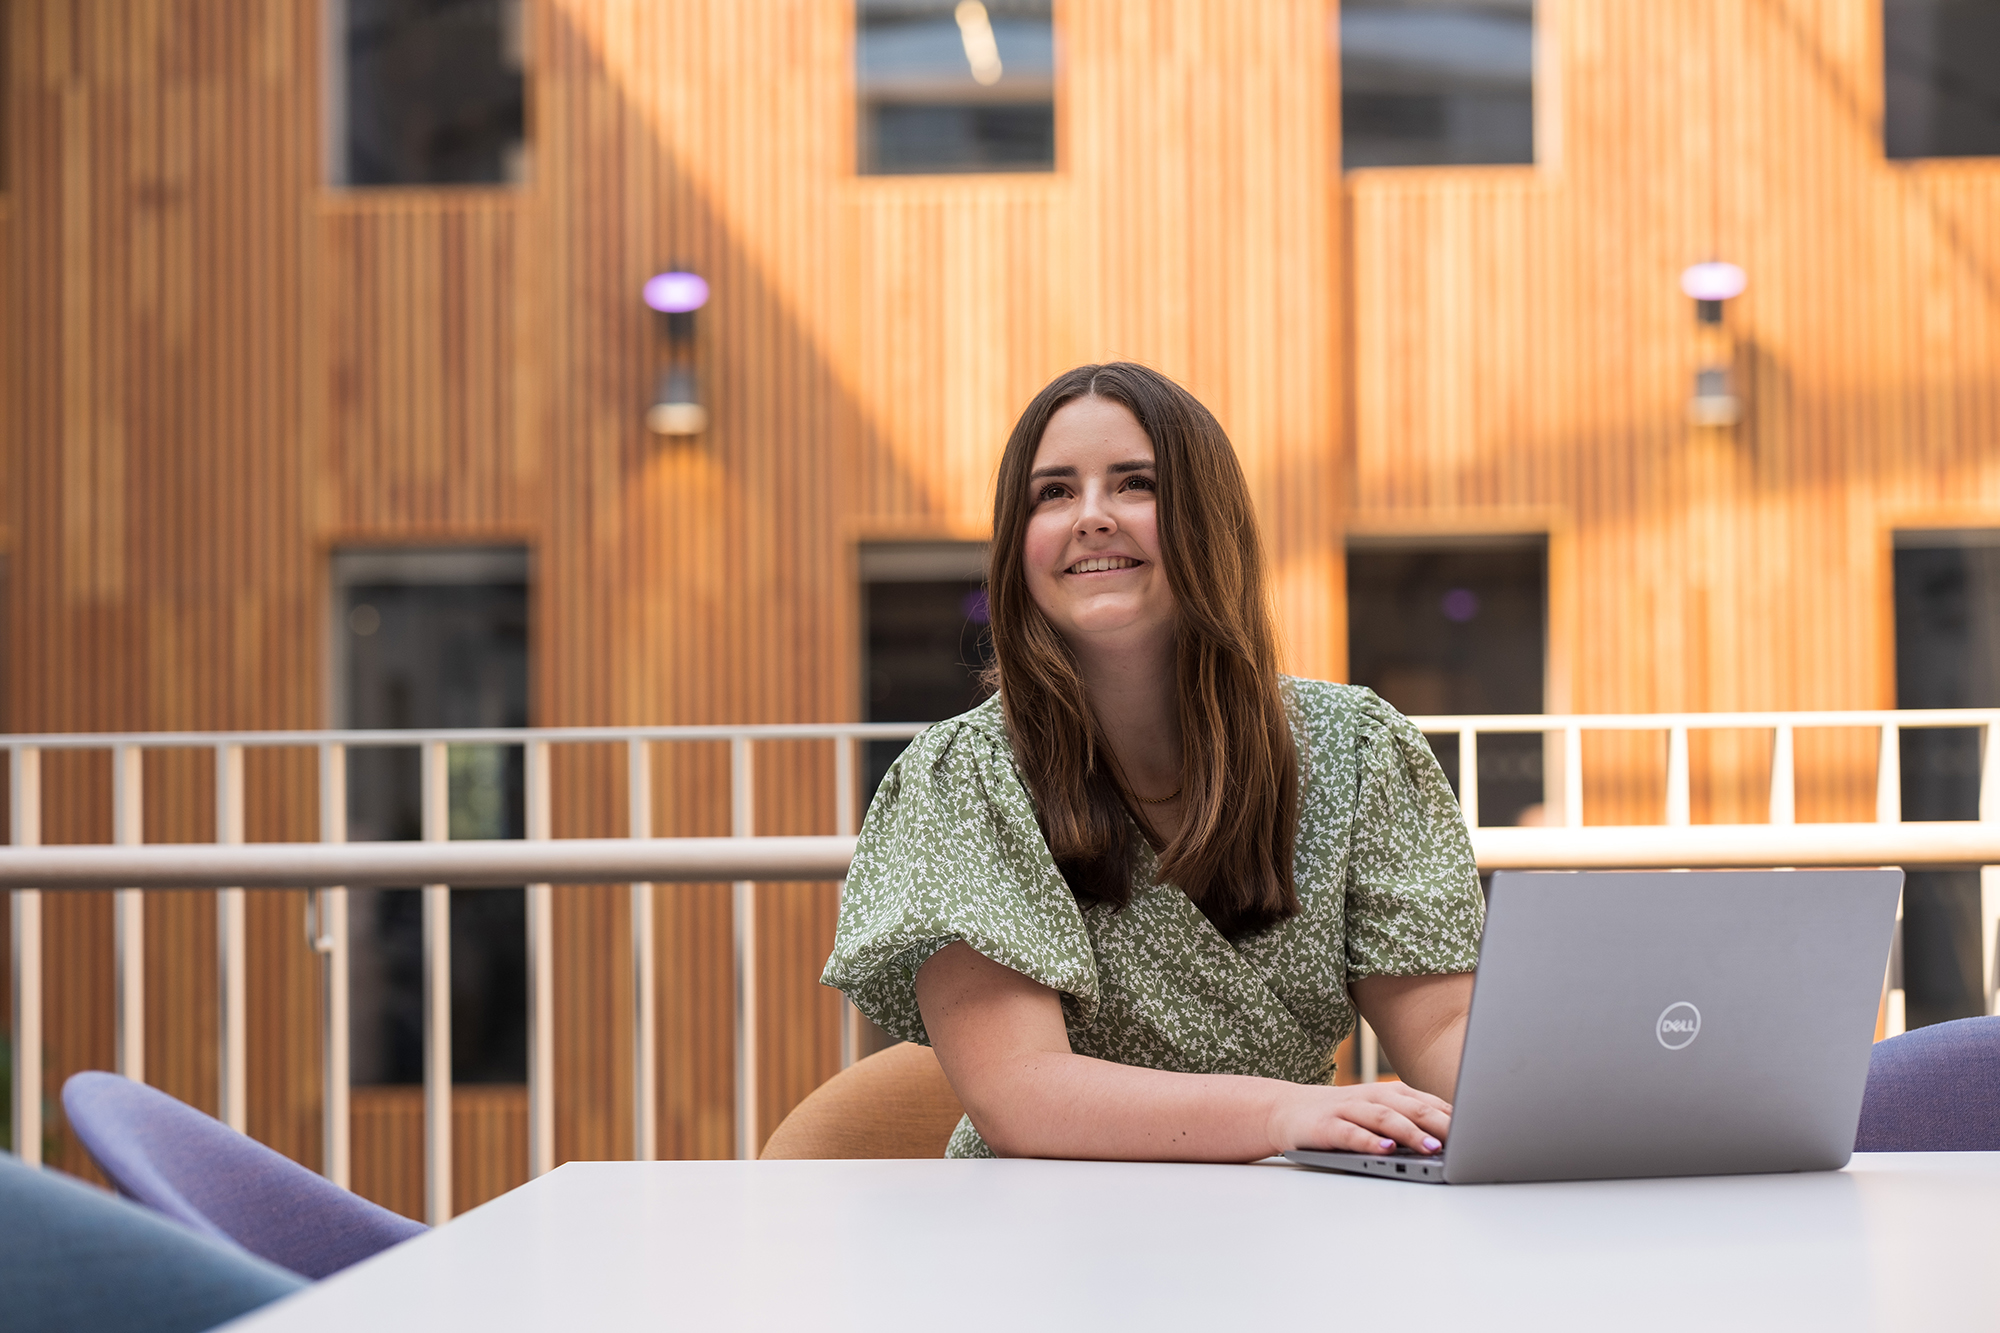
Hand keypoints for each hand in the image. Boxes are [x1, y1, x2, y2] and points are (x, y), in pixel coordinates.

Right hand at [1267, 1082, 1452, 1156]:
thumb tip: (1453, 1140)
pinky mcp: (1325, 1126)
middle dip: (1439, 1123)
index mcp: (1389, 1093)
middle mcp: (1370, 1096)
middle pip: (1410, 1107)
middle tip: (1464, 1140)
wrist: (1285, 1110)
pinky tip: (1385, 1150)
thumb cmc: (1341, 1116)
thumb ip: (1410, 1121)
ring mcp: (1347, 1109)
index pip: (1427, 1102)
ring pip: (1383, 1118)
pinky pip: (1349, 1133)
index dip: (1454, 1116)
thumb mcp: (1377, 1114)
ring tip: (1431, 1148)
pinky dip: (1368, 1141)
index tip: (1481, 1130)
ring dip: (1410, 1133)